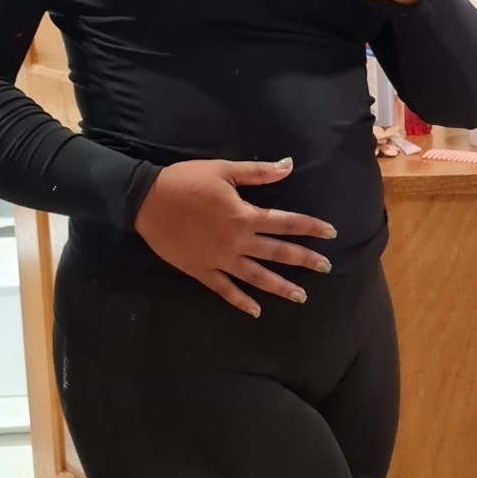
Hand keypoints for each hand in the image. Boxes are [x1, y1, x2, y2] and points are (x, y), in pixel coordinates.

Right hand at [133, 157, 336, 316]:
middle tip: (326, 266)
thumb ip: (258, 173)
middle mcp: (237, 242)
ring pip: (256, 277)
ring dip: (280, 287)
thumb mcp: (223, 170)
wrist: (146, 200)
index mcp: (244, 216)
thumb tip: (289, 166)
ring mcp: (220, 260)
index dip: (310, 227)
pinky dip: (241, 301)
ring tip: (301, 295)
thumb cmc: (186, 180)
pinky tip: (256, 311)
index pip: (286, 223)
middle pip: (277, 253)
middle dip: (304, 259)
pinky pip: (225, 290)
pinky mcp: (201, 271)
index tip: (331, 233)